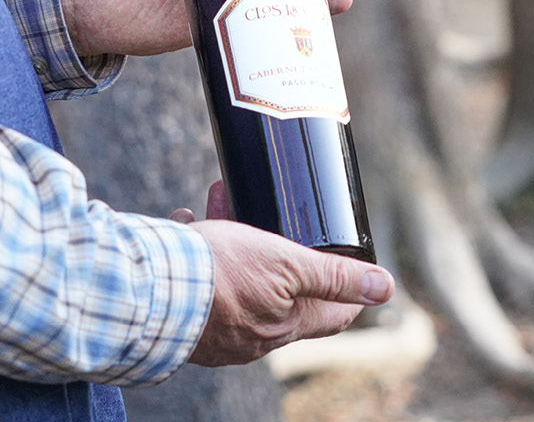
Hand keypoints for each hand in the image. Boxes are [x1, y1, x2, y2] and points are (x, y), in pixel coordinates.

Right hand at [182, 199, 392, 365]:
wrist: (150, 291)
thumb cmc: (221, 275)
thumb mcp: (288, 263)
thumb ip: (334, 276)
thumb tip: (384, 288)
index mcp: (286, 324)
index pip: (333, 315)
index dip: (347, 290)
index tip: (348, 262)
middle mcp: (255, 335)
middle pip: (283, 290)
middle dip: (280, 248)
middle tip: (273, 213)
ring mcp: (219, 329)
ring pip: (239, 278)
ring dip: (235, 237)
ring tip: (221, 198)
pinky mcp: (186, 317)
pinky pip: (202, 280)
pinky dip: (200, 250)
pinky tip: (189, 222)